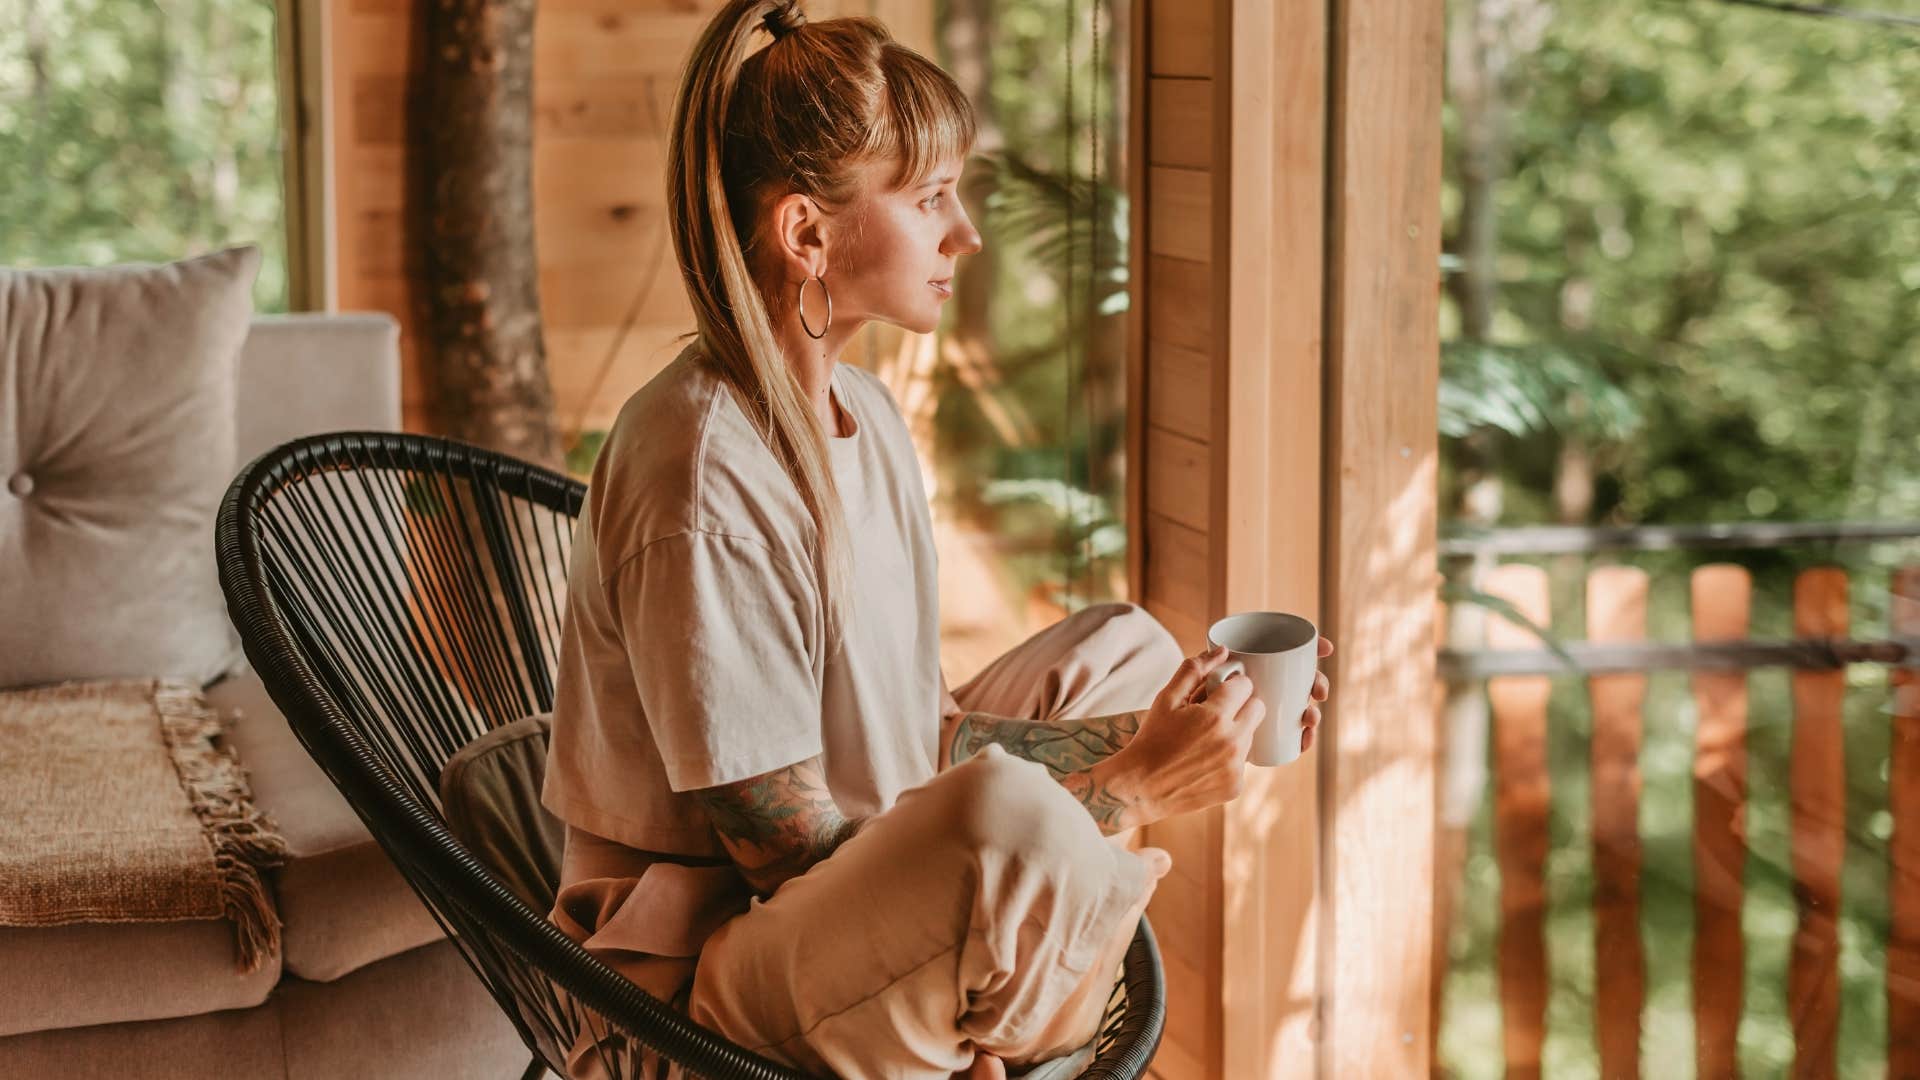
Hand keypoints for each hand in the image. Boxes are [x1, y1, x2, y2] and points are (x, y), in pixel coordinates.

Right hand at [1094, 644, 1265, 826]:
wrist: (1141, 787)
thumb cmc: (1152, 739)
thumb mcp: (1166, 699)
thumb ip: (1195, 670)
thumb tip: (1222, 651)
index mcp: (1215, 716)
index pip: (1245, 685)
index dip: (1231, 686)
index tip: (1218, 693)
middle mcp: (1231, 742)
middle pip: (1258, 708)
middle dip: (1241, 706)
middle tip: (1216, 713)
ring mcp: (1236, 767)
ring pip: (1252, 735)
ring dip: (1236, 732)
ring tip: (1206, 740)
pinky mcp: (1236, 786)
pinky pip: (1244, 763)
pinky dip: (1229, 759)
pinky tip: (1206, 762)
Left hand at [1191, 635, 1332, 751]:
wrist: (1178, 751)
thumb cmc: (1180, 713)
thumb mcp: (1187, 689)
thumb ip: (1197, 668)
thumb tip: (1223, 650)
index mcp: (1253, 669)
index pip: (1286, 656)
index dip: (1310, 649)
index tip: (1326, 648)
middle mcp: (1265, 688)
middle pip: (1298, 682)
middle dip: (1316, 682)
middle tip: (1318, 691)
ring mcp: (1268, 714)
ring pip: (1298, 709)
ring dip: (1312, 712)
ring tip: (1309, 717)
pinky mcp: (1266, 738)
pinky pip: (1290, 736)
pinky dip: (1302, 738)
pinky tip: (1304, 739)